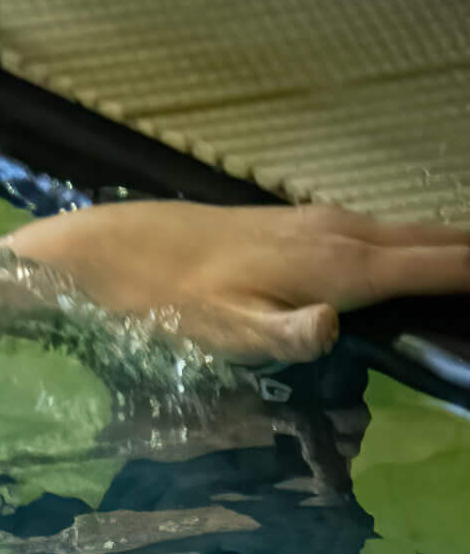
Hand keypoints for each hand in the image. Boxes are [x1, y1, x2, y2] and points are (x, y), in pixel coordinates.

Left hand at [0, 201, 469, 362]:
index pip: (441, 265)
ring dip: (457, 248)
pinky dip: (423, 243)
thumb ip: (285, 332)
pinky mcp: (303, 222)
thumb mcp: (224, 332)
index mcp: (341, 264)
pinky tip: (427, 260)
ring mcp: (324, 221)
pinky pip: (385, 231)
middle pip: (441, 239)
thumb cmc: (172, 301)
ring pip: (414, 231)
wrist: (118, 249)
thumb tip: (334, 325)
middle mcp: (345, 232)